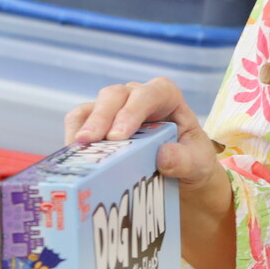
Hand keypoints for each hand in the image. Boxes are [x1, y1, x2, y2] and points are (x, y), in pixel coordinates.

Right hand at [63, 78, 219, 192]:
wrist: (181, 174)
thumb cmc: (191, 161)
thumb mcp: (198, 164)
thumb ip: (185, 160)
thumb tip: (162, 155)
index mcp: (166, 97)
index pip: (151, 94)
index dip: (133, 110)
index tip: (119, 135)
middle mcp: (137, 97)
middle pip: (115, 96)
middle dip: (101, 117)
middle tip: (89, 141)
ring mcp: (114, 109)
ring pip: (92, 107)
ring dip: (83, 126)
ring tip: (75, 149)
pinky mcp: (96, 125)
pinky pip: (79, 124)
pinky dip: (73, 138)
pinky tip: (72, 157)